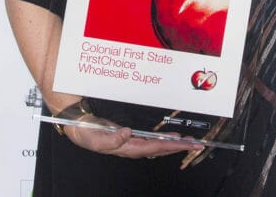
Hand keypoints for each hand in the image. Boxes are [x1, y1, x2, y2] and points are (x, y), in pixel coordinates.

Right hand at [62, 115, 197, 158]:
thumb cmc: (87, 134)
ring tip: (189, 142)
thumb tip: (127, 133)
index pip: (153, 147)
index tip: (184, 144)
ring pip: (158, 145)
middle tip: (196, 144)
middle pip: (160, 149)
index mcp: (127, 148)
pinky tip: (172, 138)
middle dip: (179, 147)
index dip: (170, 145)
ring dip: (174, 144)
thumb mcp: (95, 138)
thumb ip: (111, 138)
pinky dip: (165, 139)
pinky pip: (153, 140)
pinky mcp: (133, 138)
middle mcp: (133, 148)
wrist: (79, 127)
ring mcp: (133, 143)